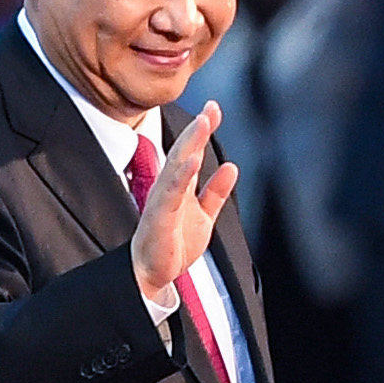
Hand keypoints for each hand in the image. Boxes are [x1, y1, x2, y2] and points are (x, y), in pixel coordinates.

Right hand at [128, 103, 236, 297]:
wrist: (152, 274)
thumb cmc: (173, 244)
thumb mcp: (204, 215)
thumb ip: (216, 192)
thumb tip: (231, 167)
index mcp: (180, 185)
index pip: (191, 151)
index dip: (203, 130)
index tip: (214, 108)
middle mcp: (169, 188)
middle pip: (183, 151)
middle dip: (197, 129)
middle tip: (211, 108)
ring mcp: (163, 200)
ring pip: (176, 166)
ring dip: (190, 143)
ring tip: (202, 123)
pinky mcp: (159, 216)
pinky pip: (171, 192)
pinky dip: (182, 175)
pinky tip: (193, 160)